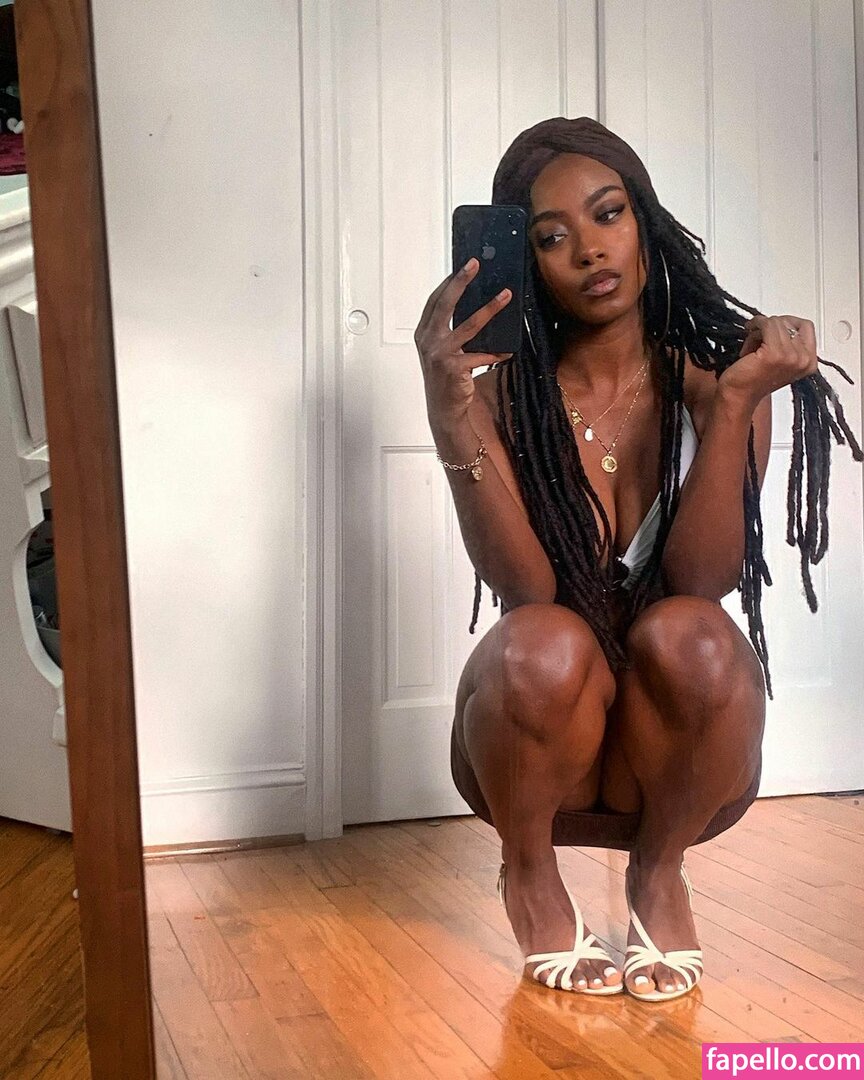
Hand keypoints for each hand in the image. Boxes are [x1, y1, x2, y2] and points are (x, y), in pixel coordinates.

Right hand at [414, 257, 513, 426]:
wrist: (443, 409)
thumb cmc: (444, 378)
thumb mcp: (441, 351)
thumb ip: (449, 331)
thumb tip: (474, 306)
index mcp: (423, 333)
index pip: (435, 301)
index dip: (450, 282)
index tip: (465, 266)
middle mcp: (428, 341)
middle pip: (446, 304)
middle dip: (461, 282)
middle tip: (475, 265)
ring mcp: (440, 354)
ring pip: (469, 325)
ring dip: (490, 308)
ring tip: (506, 295)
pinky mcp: (455, 367)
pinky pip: (482, 355)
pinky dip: (497, 353)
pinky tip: (508, 351)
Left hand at [719, 314, 817, 403]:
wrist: (738, 396)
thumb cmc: (752, 380)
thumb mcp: (780, 359)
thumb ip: (788, 343)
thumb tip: (779, 321)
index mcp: (809, 362)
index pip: (805, 327)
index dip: (786, 323)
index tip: (772, 327)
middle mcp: (804, 360)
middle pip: (790, 322)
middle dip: (771, 327)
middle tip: (757, 340)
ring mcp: (791, 356)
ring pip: (777, 322)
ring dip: (760, 330)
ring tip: (751, 345)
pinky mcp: (774, 354)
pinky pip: (767, 324)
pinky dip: (755, 325)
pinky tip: (748, 335)